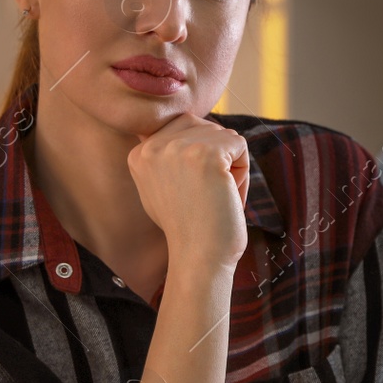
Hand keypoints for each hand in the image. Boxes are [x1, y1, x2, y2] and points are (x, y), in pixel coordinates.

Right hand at [128, 112, 248, 269]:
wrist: (198, 258)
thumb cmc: (188, 227)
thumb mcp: (160, 186)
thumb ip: (165, 155)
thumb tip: (184, 124)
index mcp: (139, 152)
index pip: (184, 127)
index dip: (198, 159)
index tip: (190, 193)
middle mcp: (153, 145)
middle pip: (206, 128)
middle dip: (216, 159)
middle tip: (205, 195)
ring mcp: (178, 147)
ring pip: (224, 136)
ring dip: (230, 167)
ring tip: (214, 197)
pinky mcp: (206, 153)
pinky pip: (240, 145)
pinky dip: (242, 172)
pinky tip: (226, 195)